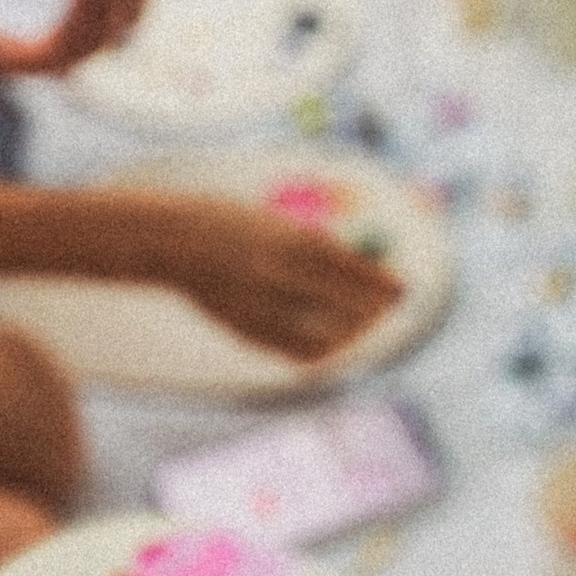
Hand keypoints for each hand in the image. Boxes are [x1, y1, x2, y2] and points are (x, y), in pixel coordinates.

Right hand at [145, 193, 401, 361]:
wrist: (173, 239)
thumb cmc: (232, 223)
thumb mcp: (280, 223)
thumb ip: (318, 249)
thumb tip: (367, 273)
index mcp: (294, 240)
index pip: (358, 273)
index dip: (386, 287)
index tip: (402, 292)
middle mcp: (282, 274)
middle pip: (349, 307)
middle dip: (374, 313)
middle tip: (384, 312)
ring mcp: (263, 305)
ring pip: (327, 337)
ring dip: (350, 337)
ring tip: (357, 329)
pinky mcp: (246, 329)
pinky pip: (295, 352)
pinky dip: (319, 351)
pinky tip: (326, 342)